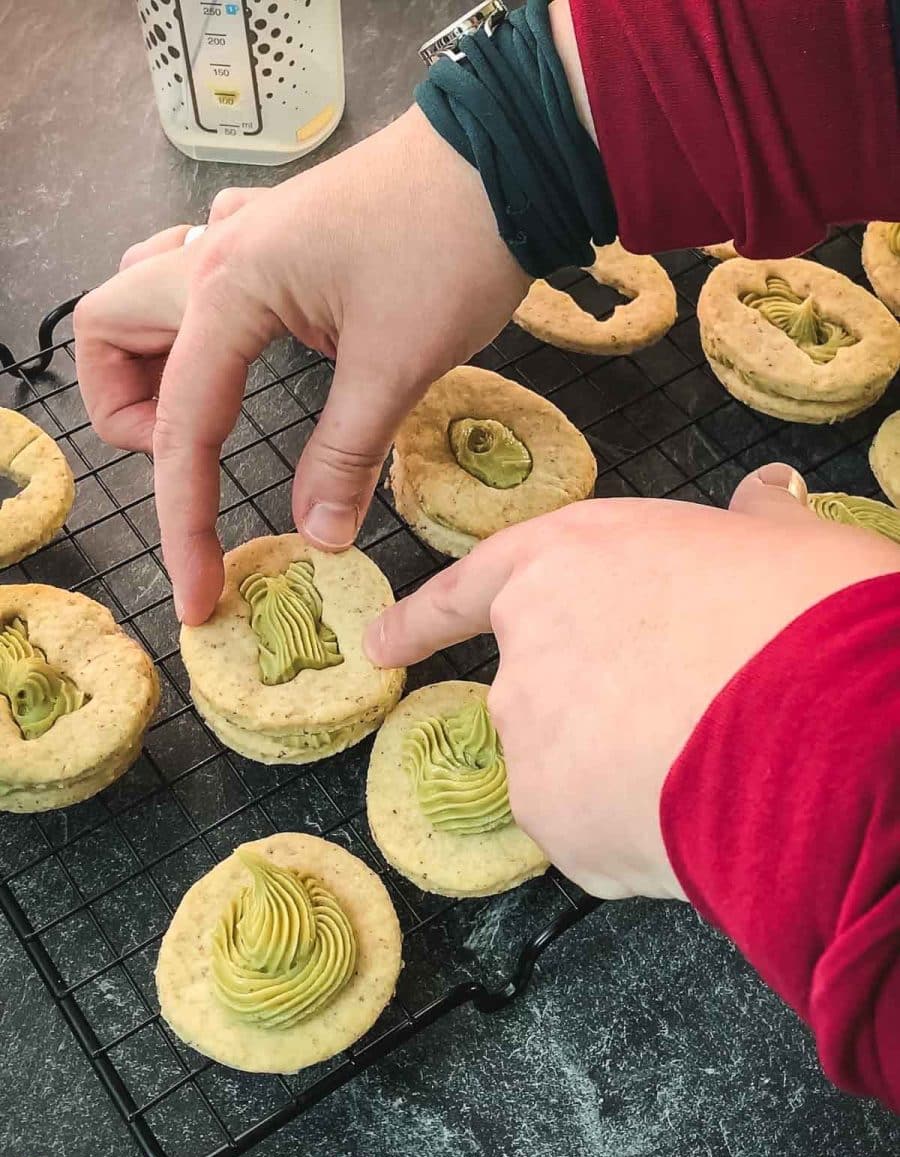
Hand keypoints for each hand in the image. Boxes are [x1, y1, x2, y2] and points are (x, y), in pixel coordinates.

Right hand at [73, 107, 527, 623]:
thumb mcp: (397, 367)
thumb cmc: (453, 248)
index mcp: (228, 290)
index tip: (198, 593)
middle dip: (125, 410)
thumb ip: (346, 457)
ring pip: (145, 289)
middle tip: (185, 460)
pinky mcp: (282, 231)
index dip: (183, 522)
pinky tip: (251, 343)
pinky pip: (201, 267)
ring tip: (201, 408)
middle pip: (110, 331)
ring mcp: (246, 233)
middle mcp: (216, 256)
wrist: (509, 154)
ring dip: (151, 354)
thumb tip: (318, 536)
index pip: (179, 426)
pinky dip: (201, 317)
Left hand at [365, 466, 899, 898]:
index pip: (469, 588)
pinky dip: (631, 828)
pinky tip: (690, 813)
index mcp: (565, 559)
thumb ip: (750, 524)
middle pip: (534, 687)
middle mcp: (525, 644)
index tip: (381, 644)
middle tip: (679, 712)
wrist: (820, 718)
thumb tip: (765, 494)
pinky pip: (587, 829)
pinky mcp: (549, 818)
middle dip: (590, 707)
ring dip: (615, 769)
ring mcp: (528, 734)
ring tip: (703, 761)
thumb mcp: (781, 542)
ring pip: (562, 763)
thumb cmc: (801, 609)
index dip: (424, 618)